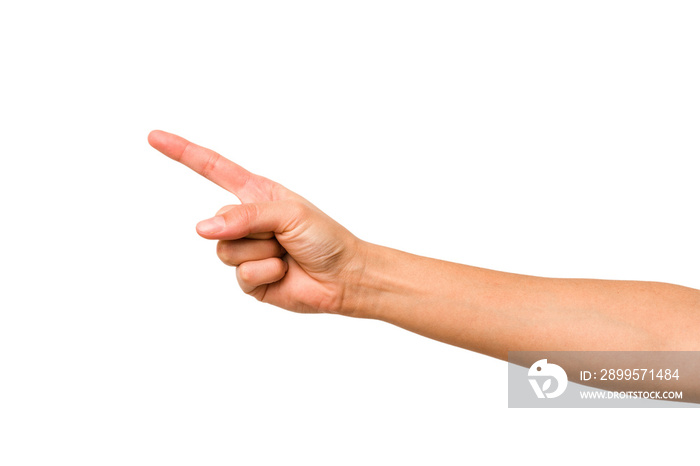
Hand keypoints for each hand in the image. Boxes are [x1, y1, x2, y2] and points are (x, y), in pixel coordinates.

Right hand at [148, 130, 365, 314]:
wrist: (344, 277)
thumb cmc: (324, 236)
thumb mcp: (287, 213)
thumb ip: (244, 216)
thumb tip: (203, 228)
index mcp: (256, 194)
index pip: (213, 169)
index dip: (183, 153)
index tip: (155, 137)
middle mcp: (245, 221)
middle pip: (218, 221)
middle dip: (252, 229)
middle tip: (283, 235)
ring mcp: (245, 251)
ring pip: (225, 251)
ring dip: (262, 253)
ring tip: (285, 254)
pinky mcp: (248, 279)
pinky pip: (240, 275)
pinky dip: (266, 273)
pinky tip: (284, 272)